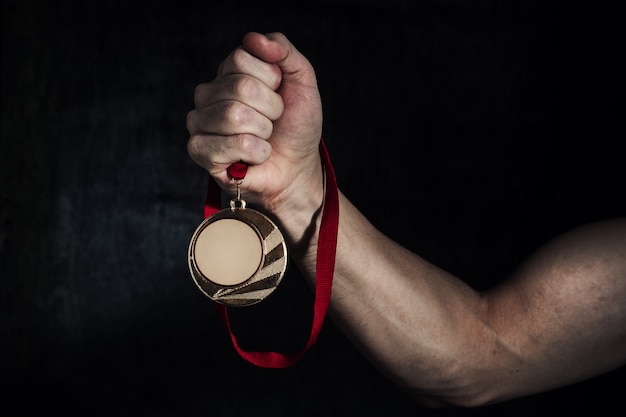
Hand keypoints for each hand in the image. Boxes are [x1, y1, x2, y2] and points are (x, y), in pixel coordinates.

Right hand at [186, 32, 323, 217]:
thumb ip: (283, 51)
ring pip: (234, 115)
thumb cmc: (296, 125)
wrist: (297, 166)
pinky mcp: (199, 150)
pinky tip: (254, 157)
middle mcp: (208, 94)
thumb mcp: (301, 81)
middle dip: (271, 108)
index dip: (270, 80)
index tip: (279, 94)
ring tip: (264, 139)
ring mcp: (199, 121)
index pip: (241, 59)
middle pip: (240, 87)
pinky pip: (232, 144)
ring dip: (264, 131)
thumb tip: (253, 38)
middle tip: (273, 122)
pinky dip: (256, 152)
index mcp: (228, 73)